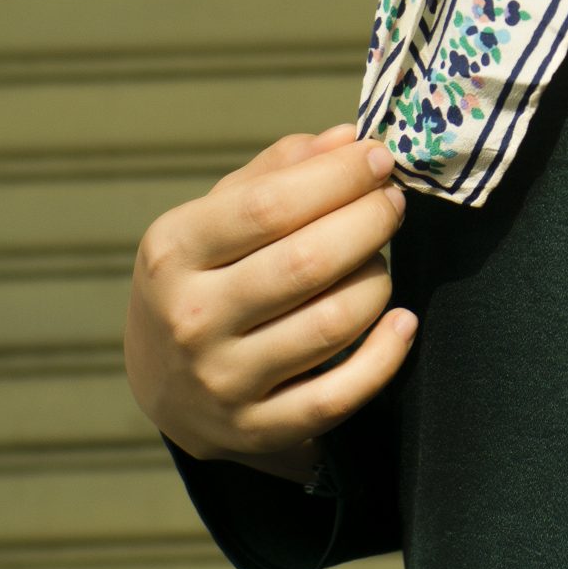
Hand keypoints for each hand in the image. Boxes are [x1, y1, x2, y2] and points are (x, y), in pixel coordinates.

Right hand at [124, 121, 418, 477]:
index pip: (269, 206)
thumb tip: (348, 138)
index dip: (338, 177)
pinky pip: (340, 395)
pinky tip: (403, 321)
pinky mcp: (256, 430)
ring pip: (333, 323)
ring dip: (376, 280)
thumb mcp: (216, 215)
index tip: (380, 158)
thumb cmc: (206, 275)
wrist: (164, 383)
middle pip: (307, 262)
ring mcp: (221, 381)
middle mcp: (190, 318)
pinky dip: (386, 355)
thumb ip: (279, 171)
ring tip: (377, 260)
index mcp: (173, 250)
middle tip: (392, 204)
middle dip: (369, 221)